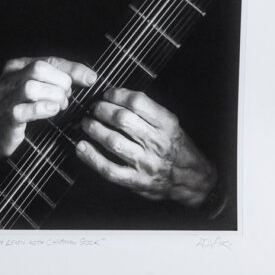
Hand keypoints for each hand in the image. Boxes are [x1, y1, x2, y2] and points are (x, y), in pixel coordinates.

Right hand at [0, 57, 96, 158]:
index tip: (91, 78)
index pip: (49, 59)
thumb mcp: (33, 90)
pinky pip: (26, 109)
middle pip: (40, 68)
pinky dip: (43, 108)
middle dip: (61, 82)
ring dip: (53, 96)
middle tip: (67, 98)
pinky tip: (52, 111)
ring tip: (59, 106)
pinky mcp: (8, 118)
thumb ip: (53, 80)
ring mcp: (7, 98)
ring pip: (32, 86)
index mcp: (17, 67)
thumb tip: (86, 77)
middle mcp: (10, 79)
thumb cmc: (16, 111)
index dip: (73, 68)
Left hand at [76, 88, 215, 205]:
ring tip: (86, 123)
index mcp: (166, 124)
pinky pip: (109, 169)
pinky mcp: (136, 180)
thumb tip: (119, 97)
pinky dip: (92, 158)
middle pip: (122, 120)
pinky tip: (81, 148)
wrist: (193, 180)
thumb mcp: (171, 124)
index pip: (137, 102)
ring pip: (114, 142)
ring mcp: (145, 162)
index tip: (107, 94)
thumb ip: (149, 112)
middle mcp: (156, 142)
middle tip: (93, 108)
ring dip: (94, 129)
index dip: (117, 95)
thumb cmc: (178, 148)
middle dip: (101, 110)